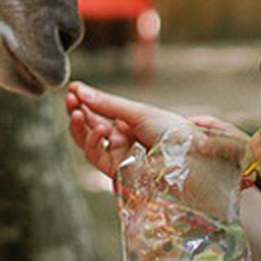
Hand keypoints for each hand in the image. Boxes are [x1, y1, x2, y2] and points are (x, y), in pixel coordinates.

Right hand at [65, 82, 188, 176]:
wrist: (190, 156)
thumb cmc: (172, 131)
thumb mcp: (137, 112)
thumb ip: (107, 104)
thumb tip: (79, 89)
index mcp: (127, 124)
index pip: (97, 113)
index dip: (83, 102)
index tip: (72, 90)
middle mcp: (120, 140)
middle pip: (89, 128)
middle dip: (77, 112)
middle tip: (70, 99)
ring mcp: (118, 156)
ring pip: (87, 143)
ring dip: (79, 127)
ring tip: (78, 112)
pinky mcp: (116, 171)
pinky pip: (95, 157)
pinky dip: (92, 142)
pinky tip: (98, 130)